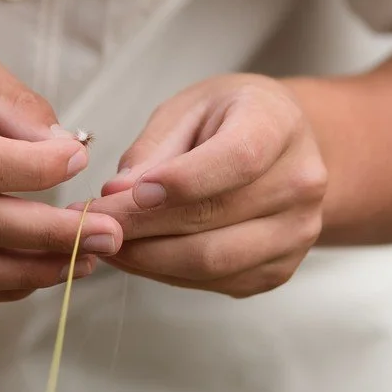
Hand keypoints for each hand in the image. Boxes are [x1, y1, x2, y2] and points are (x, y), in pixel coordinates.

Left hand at [83, 74, 326, 297]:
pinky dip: (168, 274)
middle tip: (90, 224)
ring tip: (108, 243)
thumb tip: (116, 195)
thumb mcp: (188, 109)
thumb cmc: (228, 119)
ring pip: (213, 261)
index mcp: (279, 125)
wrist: (281, 146)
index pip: (238, 160)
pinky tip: (140, 255)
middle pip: (216, 219)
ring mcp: (297, 232)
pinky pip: (217, 282)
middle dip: (142, 227)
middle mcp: (301, 182)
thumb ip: (153, 149)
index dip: (182, 181)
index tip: (128, 192)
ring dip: (149, 258)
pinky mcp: (280, 269)